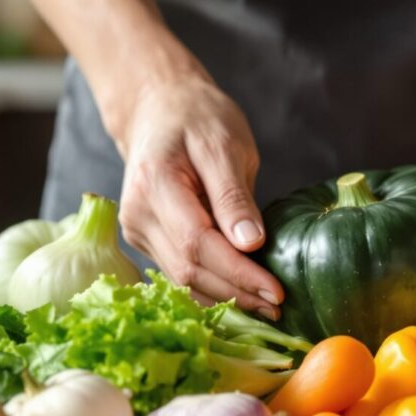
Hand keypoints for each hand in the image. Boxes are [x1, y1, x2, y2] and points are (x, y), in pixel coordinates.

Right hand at [113, 70, 283, 317]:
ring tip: (266, 307)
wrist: (157, 109)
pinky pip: (179, 273)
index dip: (237, 273)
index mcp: (154, 184)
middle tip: (278, 306)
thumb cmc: (196, 117)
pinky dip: (211, 288)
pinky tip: (242, 295)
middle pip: (188, 270)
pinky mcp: (146, 240)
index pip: (197, 243)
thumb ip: (234, 195)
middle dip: (236, 293)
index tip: (275, 289)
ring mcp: (138, 230)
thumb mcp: (225, 144)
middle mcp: (137, 214)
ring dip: (224, 299)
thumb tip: (251, 244)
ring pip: (182, 279)